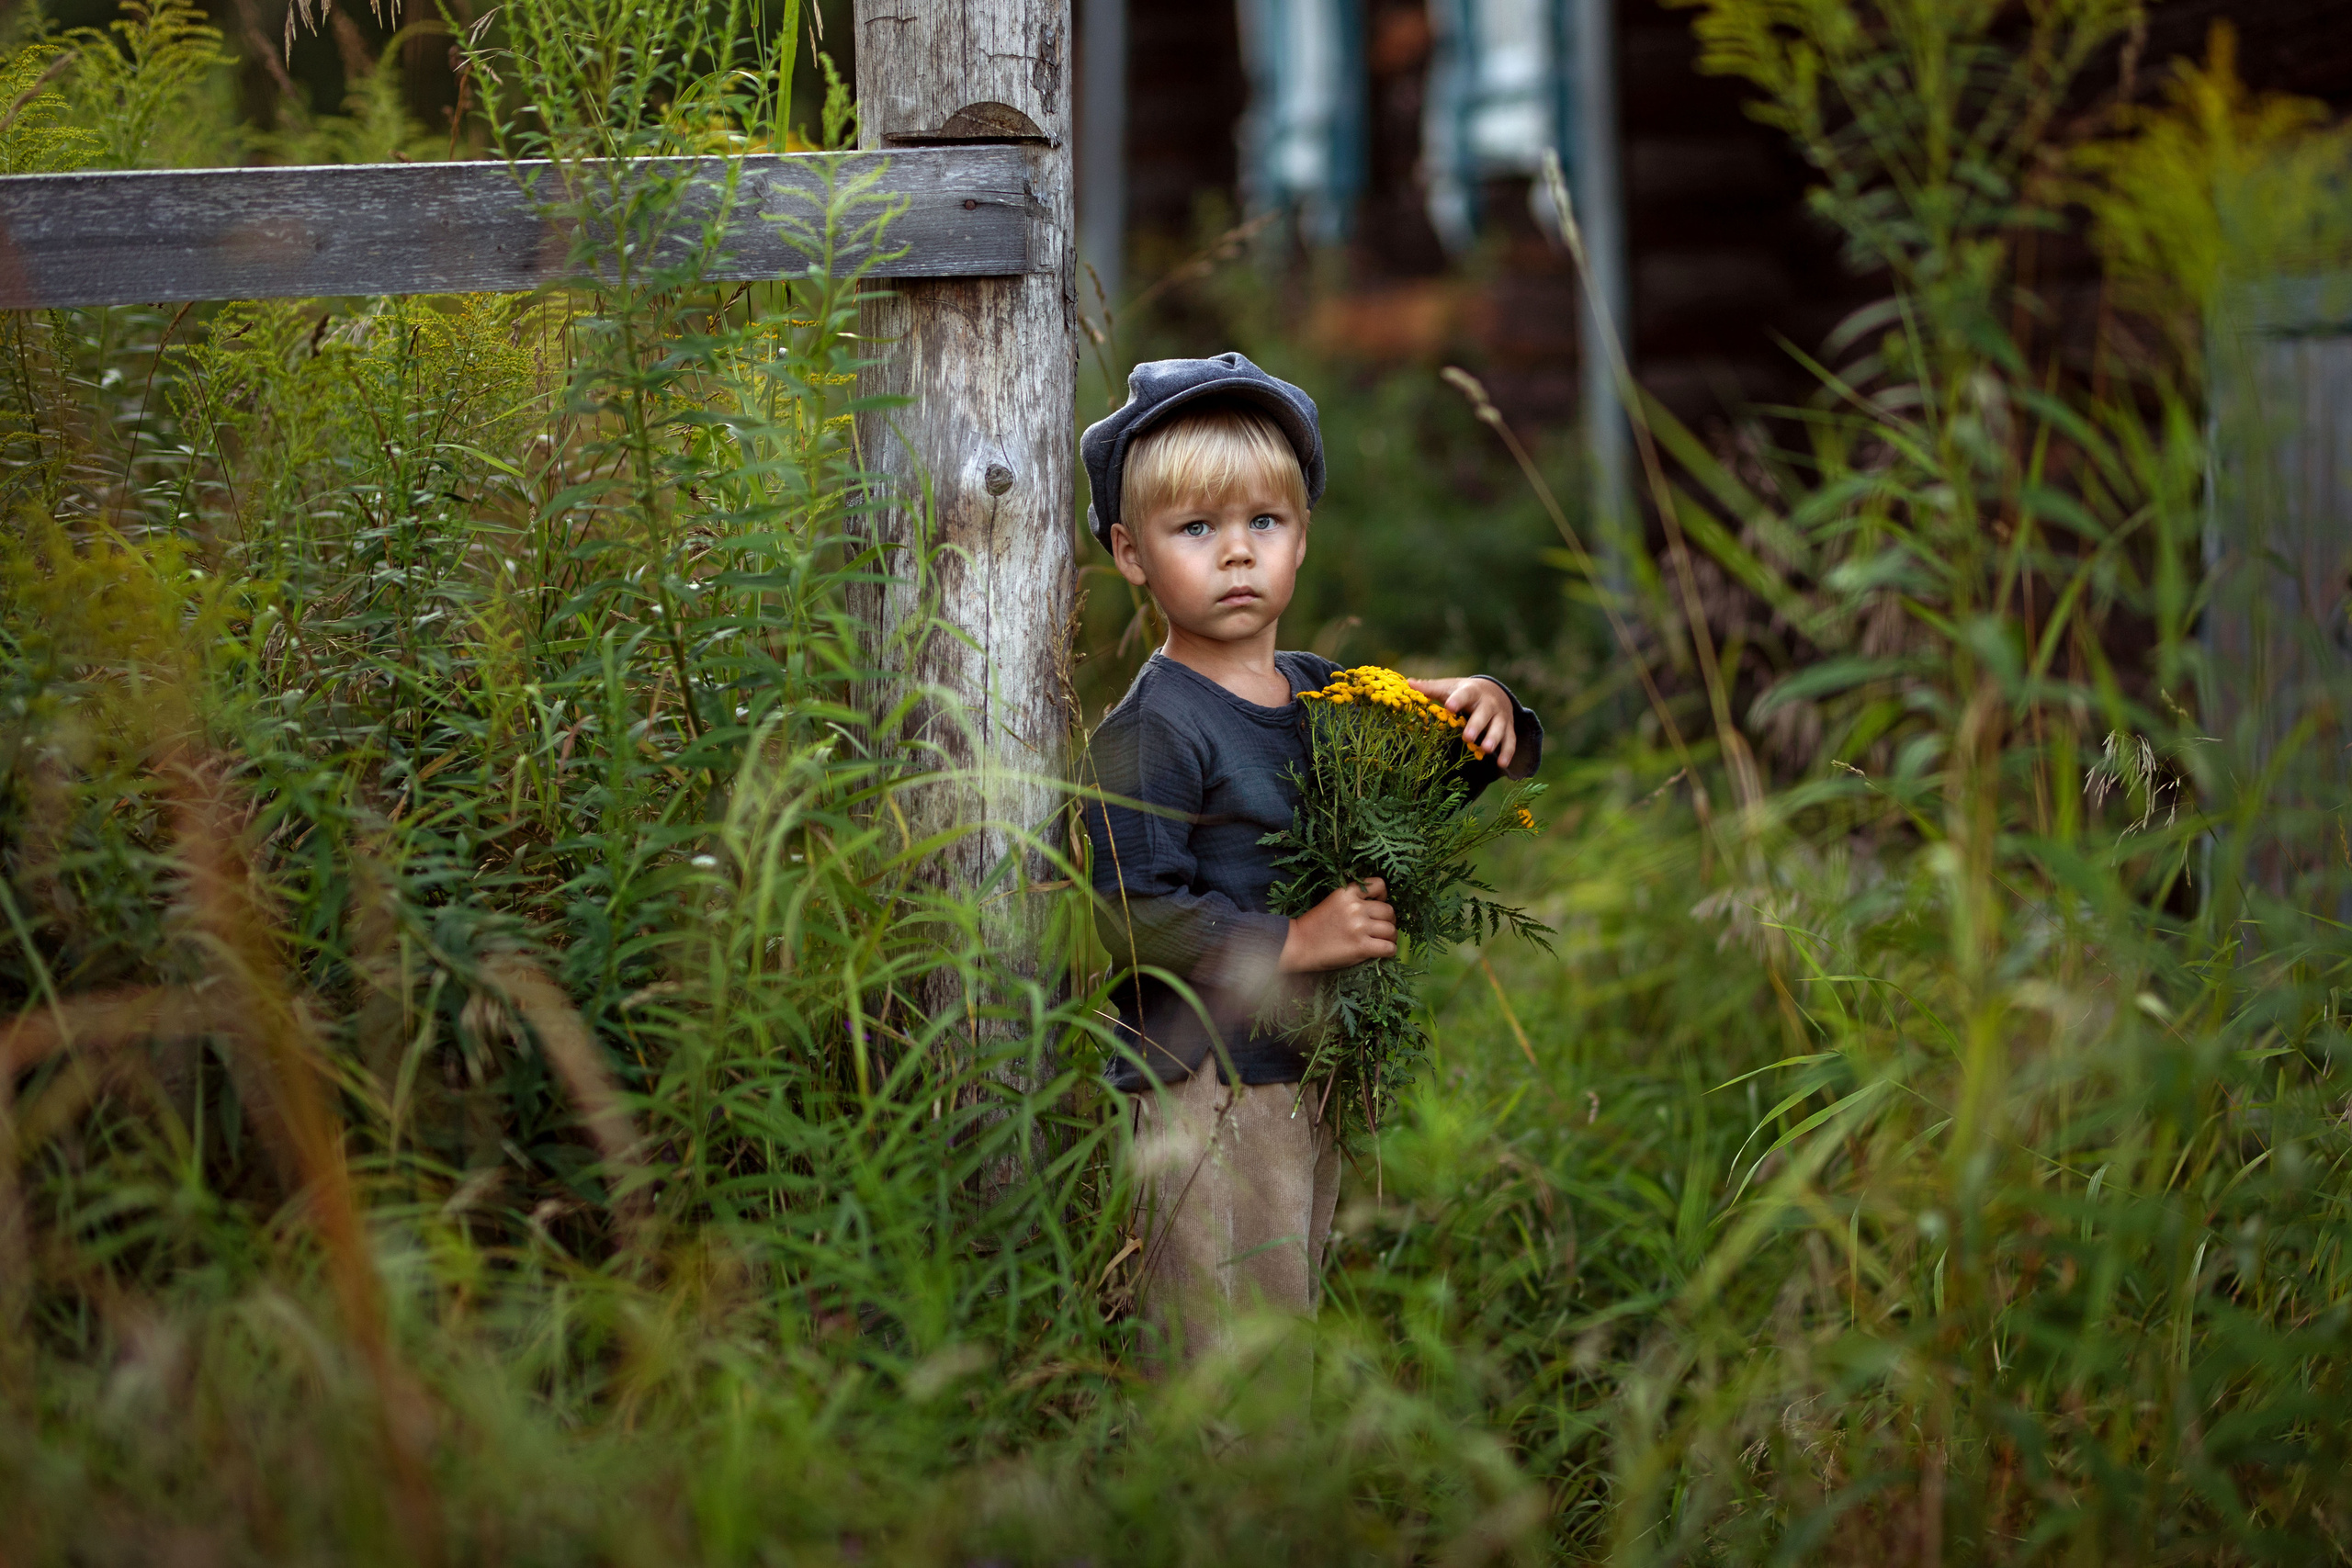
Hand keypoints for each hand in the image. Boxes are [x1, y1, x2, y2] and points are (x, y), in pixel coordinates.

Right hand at [1279, 878, 1396, 972]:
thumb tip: (1379, 907)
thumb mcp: (1332, 902)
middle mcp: (1355, 907)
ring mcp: (1359, 927)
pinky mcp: (1361, 946)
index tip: (1377, 904)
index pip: (1379, 885)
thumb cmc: (1314, 926)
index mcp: (1347, 893)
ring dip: (1389, 937)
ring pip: (1391, 930)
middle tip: (1381, 929)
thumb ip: (1353, 901)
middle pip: (1389, 911)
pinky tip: (1381, 952)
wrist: (1297, 944)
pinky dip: (1388, 951)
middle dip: (1388, 921)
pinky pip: (1388, 948)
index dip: (1383, 896)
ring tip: (1382, 942)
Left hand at [1407, 676, 1519, 770]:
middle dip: (1477, 724)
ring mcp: (1500, 716)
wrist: (1494, 691)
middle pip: (1484, 713)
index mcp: (1472, 691)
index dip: (1458, 699)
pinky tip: (1502, 764)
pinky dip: (1507, 752)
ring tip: (1485, 749)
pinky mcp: (1508, 729)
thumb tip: (1408, 683)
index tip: (1450, 706)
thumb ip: (1431, 688)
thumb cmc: (1463, 693)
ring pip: (1499, 727)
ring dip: (1493, 738)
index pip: (1465, 694)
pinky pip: (1510, 741)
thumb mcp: (1449, 688)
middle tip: (1467, 736)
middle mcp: (1489, 703)